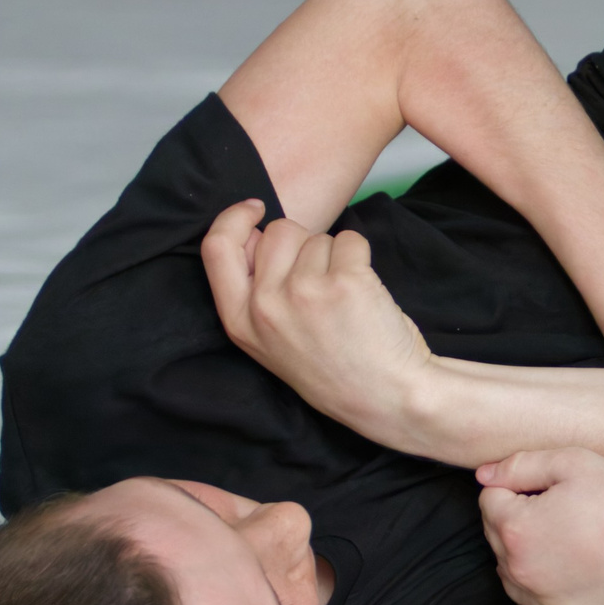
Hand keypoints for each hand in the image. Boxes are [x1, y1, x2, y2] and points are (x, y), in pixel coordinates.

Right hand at [201, 203, 438, 450]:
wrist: (386, 395)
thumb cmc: (333, 366)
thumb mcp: (272, 341)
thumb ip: (256, 292)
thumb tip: (256, 233)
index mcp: (241, 321)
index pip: (216, 247)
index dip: (234, 218)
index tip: (255, 209)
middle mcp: (267, 306)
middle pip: (278, 232)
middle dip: (303, 243)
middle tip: (321, 284)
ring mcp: (306, 292)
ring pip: (319, 237)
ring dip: (336, 258)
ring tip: (343, 301)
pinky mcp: (346, 282)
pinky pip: (351, 240)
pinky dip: (362, 258)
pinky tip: (364, 295)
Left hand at [477, 448, 603, 604]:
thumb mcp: (570, 461)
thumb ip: (519, 464)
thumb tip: (483, 475)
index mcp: (515, 528)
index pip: (490, 498)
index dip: (520, 485)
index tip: (553, 488)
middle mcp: (518, 568)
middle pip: (495, 533)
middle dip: (517, 515)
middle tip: (563, 507)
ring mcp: (539, 597)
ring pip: (507, 567)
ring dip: (523, 548)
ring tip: (564, 534)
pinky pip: (529, 596)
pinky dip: (538, 579)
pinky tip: (566, 562)